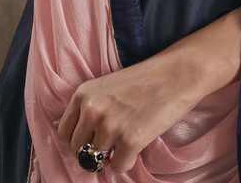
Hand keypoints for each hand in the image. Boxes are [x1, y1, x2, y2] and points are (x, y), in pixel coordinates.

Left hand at [56, 49, 203, 172]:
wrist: (177, 73)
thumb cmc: (144, 79)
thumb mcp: (106, 86)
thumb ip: (86, 107)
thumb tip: (64, 131)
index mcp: (83, 94)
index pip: (64, 132)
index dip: (78, 140)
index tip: (92, 139)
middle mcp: (92, 109)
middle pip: (78, 150)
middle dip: (93, 151)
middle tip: (112, 141)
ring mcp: (110, 125)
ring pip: (97, 161)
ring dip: (111, 155)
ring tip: (127, 138)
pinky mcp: (130, 139)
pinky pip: (118, 166)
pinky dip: (127, 160)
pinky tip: (137, 144)